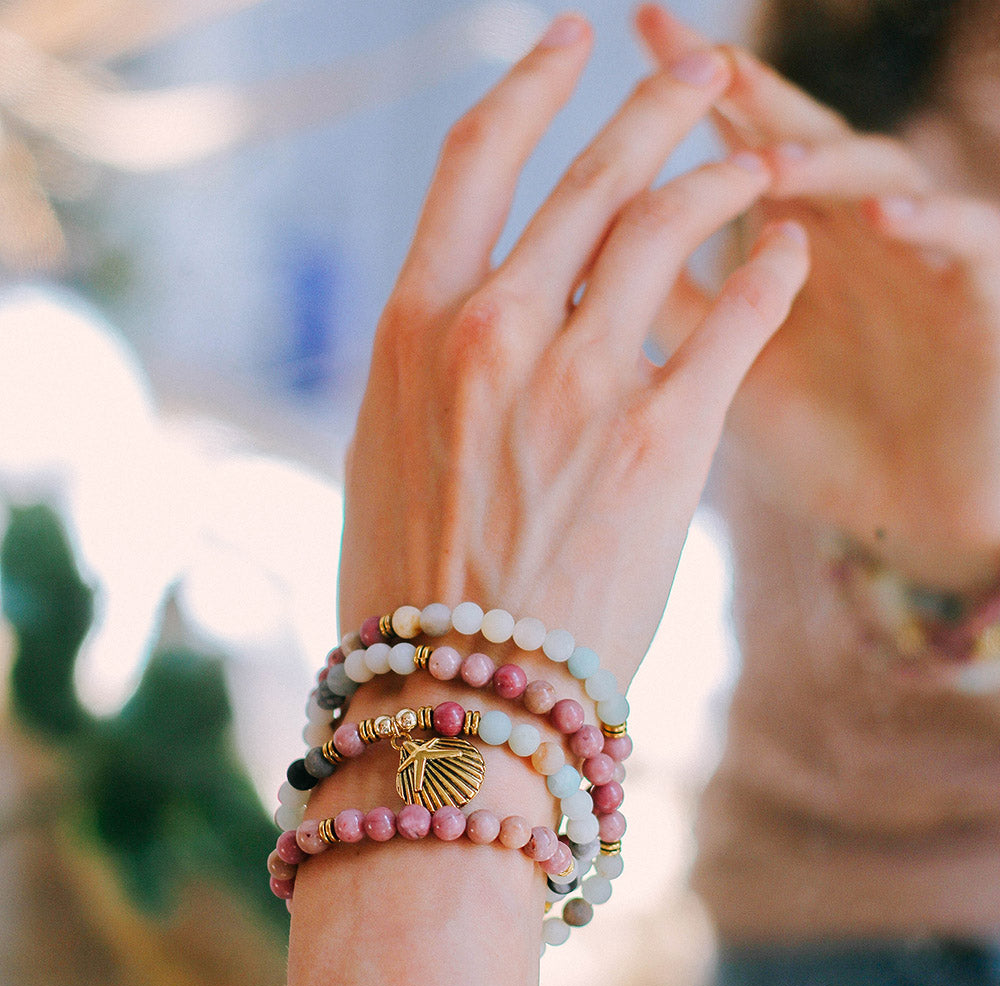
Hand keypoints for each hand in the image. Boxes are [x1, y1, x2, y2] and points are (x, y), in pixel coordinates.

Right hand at [338, 14, 808, 681]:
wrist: (456, 694)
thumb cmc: (411, 584)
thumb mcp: (386, 451)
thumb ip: (432, 372)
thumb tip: (468, 323)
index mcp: (414, 328)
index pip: (474, 162)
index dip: (526, 86)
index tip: (564, 45)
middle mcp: (492, 330)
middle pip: (589, 176)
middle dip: (652, 108)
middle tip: (695, 70)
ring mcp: (579, 379)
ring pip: (666, 228)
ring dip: (720, 179)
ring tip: (756, 160)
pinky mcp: (661, 439)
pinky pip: (733, 322)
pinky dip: (770, 274)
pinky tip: (793, 251)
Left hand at [637, 4, 999, 582]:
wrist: (897, 512)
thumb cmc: (809, 433)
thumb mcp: (720, 366)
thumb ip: (666, 301)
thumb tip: (580, 249)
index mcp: (786, 239)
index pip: (731, 148)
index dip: (682, 98)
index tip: (627, 37)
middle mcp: (848, 231)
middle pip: (797, 136)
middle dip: (746, 90)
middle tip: (693, 54)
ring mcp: (916, 258)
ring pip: (880, 176)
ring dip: (825, 161)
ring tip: (767, 161)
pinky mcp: (980, 300)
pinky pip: (970, 244)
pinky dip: (931, 225)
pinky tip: (879, 219)